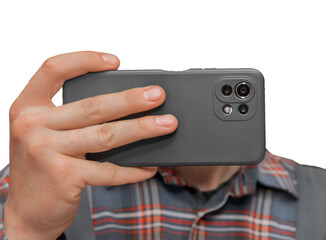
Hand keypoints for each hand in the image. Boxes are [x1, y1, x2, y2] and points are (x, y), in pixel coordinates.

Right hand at [3, 51, 177, 238]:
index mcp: (28, 107)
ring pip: (106, 134)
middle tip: (158, 95)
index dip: (85, 59)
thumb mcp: (45, 134)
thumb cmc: (41, 167)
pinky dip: (132, 169)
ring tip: (167, 124)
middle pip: (92, 105)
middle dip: (131, 99)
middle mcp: (32, 125)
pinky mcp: (63, 176)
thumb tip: (124, 106)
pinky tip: (149, 167)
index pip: (54, 69)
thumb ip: (70, 118)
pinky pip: (108, 170)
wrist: (26, 212)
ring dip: (142, 129)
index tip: (115, 62)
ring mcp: (46, 151)